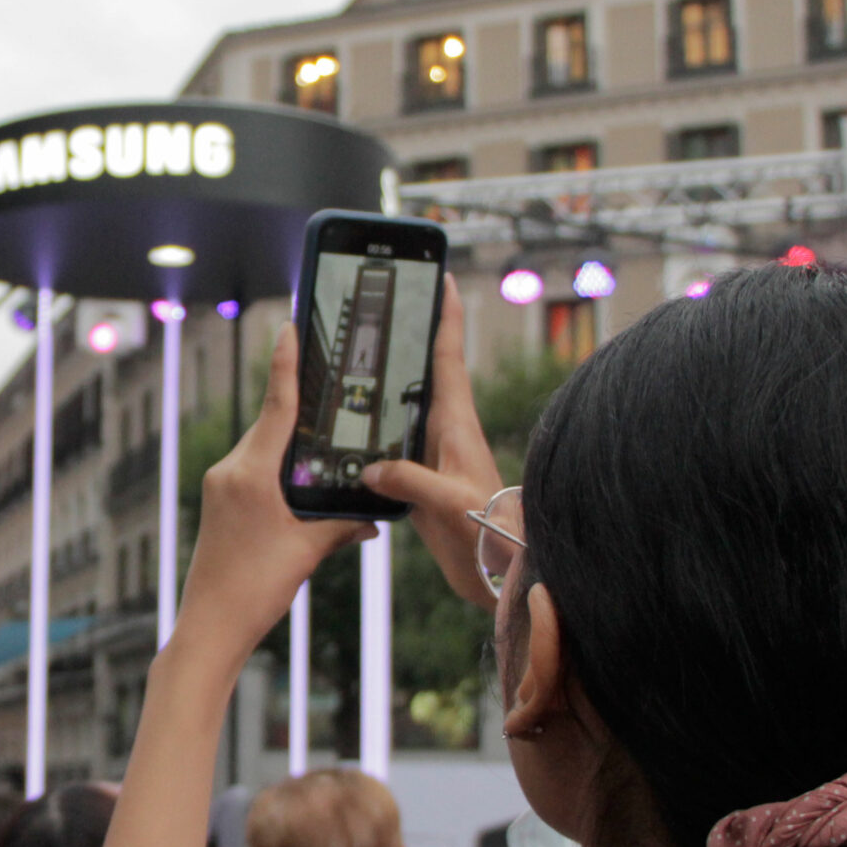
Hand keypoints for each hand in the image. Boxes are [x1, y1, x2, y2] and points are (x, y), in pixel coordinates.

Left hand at [173, 324, 372, 665]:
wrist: (210, 627)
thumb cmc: (253, 591)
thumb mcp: (307, 553)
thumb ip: (344, 527)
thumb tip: (376, 518)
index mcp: (250, 474)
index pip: (276, 408)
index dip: (285, 365)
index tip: (288, 329)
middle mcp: (230, 471)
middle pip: (270, 426)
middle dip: (298, 407)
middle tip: (328, 381)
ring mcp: (220, 486)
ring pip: (261, 448)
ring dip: (289, 442)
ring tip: (323, 433)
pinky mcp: (218, 502)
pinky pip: (252, 469)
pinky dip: (277, 466)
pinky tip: (301, 476)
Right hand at [361, 280, 505, 611]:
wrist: (497, 570)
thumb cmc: (486, 532)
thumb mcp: (447, 503)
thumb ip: (409, 480)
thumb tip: (369, 468)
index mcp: (456, 423)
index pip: (449, 356)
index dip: (446, 315)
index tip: (442, 277)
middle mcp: (444, 430)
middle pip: (425, 370)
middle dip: (412, 335)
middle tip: (390, 302)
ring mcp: (432, 452)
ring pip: (405, 405)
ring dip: (387, 380)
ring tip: (360, 353)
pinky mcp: (421, 477)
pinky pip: (391, 442)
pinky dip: (372, 428)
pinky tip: (349, 429)